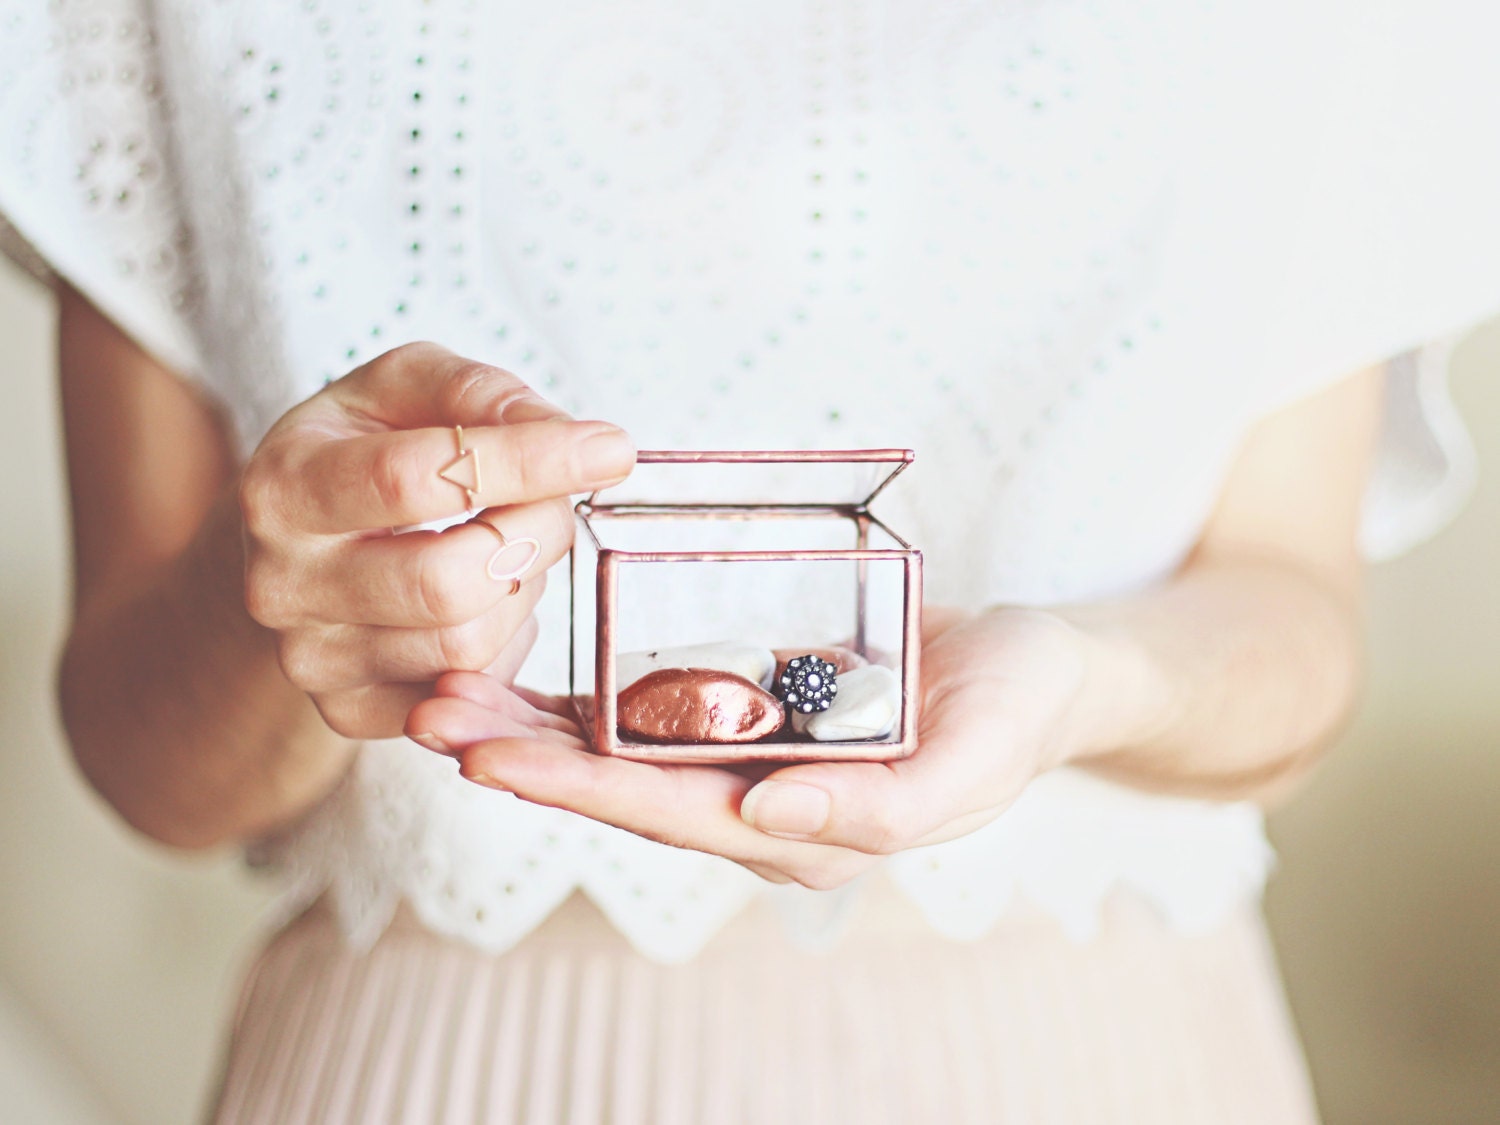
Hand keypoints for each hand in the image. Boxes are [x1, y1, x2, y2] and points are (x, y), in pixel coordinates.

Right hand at [239, 342, 635, 739]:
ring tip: (507, 550)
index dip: (525, 462)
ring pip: (468, 645)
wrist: (294, 548)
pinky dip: (504, 646)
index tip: (610, 449)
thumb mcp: (402, 389)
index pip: (412, 478)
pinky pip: (471, 692)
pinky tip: (486, 603)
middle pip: (445, 582)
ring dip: (522, 592)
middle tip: (557, 507)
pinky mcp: (351, 712)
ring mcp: (313, 659)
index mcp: (285, 488)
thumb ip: (481, 395)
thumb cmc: (362, 452)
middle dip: (534, 537)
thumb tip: (575, 439)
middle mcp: (284, 584)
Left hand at [405, 606, 1108, 887]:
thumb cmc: (1015, 711)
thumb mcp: (974, 760)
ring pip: (619, 751)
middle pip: (620, 787)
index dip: (576, 786)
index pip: (670, 815)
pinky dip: (576, 695)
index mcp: (806, 834)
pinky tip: (514, 670)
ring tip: (442, 687)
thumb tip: (765, 822)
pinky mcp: (745, 716)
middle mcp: (760, 809)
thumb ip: (880, 809)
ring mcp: (747, 764)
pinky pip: (649, 711)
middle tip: (429, 716)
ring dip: (529, 724)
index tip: (489, 757)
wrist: (1033, 674)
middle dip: (523, 755)